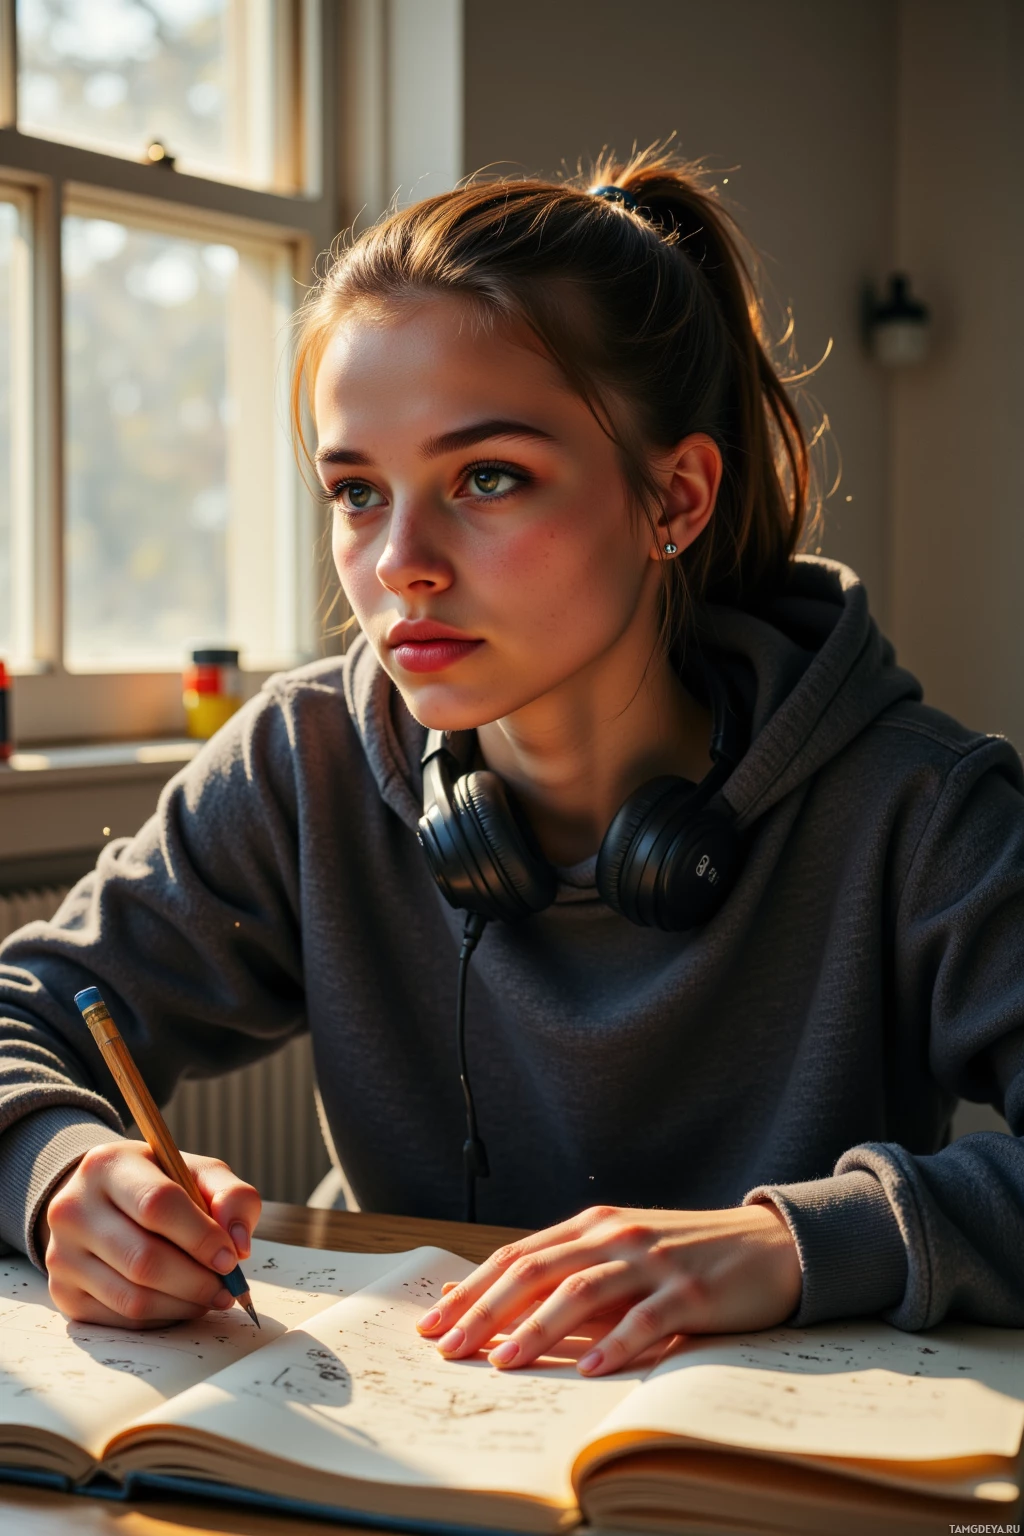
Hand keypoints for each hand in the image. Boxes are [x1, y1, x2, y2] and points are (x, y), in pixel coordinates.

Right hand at [38, 1141, 260, 1327]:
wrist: (101, 1201)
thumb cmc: (159, 1185)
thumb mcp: (196, 1173)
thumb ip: (231, 1196)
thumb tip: (239, 1244)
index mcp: (108, 1165)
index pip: (157, 1205)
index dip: (201, 1237)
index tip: (232, 1258)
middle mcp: (73, 1208)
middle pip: (144, 1260)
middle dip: (197, 1280)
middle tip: (228, 1288)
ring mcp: (61, 1254)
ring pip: (132, 1298)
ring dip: (183, 1304)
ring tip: (210, 1296)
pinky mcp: (63, 1292)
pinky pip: (120, 1319)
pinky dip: (161, 1318)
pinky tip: (180, 1302)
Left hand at [416, 1202, 801, 1376]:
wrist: (768, 1244)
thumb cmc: (683, 1258)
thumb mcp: (619, 1256)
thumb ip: (564, 1273)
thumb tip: (487, 1301)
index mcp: (591, 1226)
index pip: (517, 1257)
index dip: (472, 1291)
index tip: (432, 1326)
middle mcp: (615, 1235)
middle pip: (536, 1271)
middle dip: (486, 1311)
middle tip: (449, 1349)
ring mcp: (652, 1261)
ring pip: (582, 1291)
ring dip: (537, 1329)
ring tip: (503, 1363)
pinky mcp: (691, 1291)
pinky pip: (646, 1319)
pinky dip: (615, 1345)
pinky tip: (589, 1370)